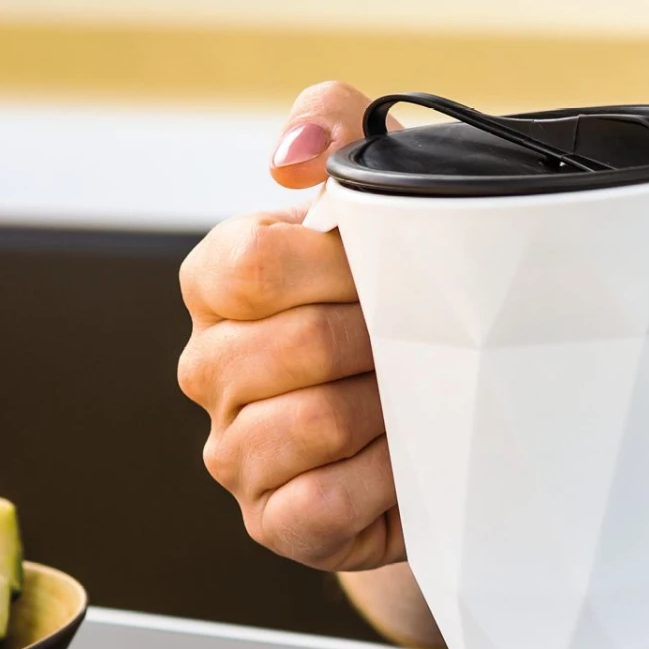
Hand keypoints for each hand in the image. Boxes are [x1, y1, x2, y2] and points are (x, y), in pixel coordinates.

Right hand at [178, 82, 404, 570]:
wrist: (439, 418)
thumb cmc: (401, 302)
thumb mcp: (379, 197)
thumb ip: (335, 128)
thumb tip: (289, 159)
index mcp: (219, 283)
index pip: (252, 265)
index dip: (337, 269)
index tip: (386, 274)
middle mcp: (209, 366)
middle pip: (294, 344)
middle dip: (378, 342)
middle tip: (414, 345)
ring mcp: (233, 450)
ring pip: (311, 423)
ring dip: (386, 409)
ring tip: (410, 400)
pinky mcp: (273, 520)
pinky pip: (320, 500)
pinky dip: (377, 480)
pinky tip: (399, 462)